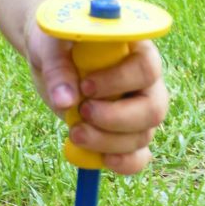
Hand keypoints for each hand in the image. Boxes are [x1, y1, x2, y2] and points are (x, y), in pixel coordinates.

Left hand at [26, 21, 168, 174]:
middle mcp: (145, 81)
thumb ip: (58, 68)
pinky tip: (103, 160)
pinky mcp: (125, 132)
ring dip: (108, 142)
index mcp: (135, 49)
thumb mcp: (51, 45)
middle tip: (82, 112)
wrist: (53, 57)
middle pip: (153, 109)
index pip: (146, 68)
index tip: (85, 86)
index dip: (119, 82)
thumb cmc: (57, 42)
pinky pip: (139, 156)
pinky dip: (123, 163)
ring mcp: (139, 109)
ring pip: (143, 135)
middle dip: (115, 119)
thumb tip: (65, 102)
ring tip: (75, 132)